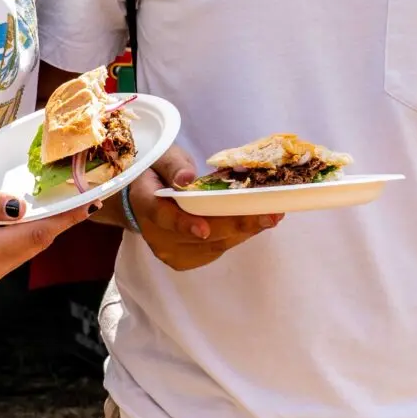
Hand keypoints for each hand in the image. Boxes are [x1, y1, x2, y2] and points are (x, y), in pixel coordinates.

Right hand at [0, 179, 95, 292]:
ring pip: (20, 253)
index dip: (64, 220)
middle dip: (56, 223)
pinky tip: (23, 220)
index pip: (35, 236)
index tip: (88, 203)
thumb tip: (23, 207)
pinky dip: (19, 239)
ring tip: (57, 204)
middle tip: (77, 196)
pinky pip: (6, 257)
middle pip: (32, 247)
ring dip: (38, 231)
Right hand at [120, 147, 279, 272]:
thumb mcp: (163, 157)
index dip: (183, 224)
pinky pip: (217, 250)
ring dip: (244, 231)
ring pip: (213, 245)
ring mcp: (170, 250)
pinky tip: (257, 224)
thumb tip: (187, 179)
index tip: (203, 229)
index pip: (163, 216)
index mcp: (145, 202)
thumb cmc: (158, 171)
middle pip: (199, 235)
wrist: (147, 195)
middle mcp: (156, 234)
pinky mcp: (185, 260)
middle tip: (268, 214)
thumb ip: (174, 166)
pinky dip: (238, 236)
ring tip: (271, 216)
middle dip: (236, 225)